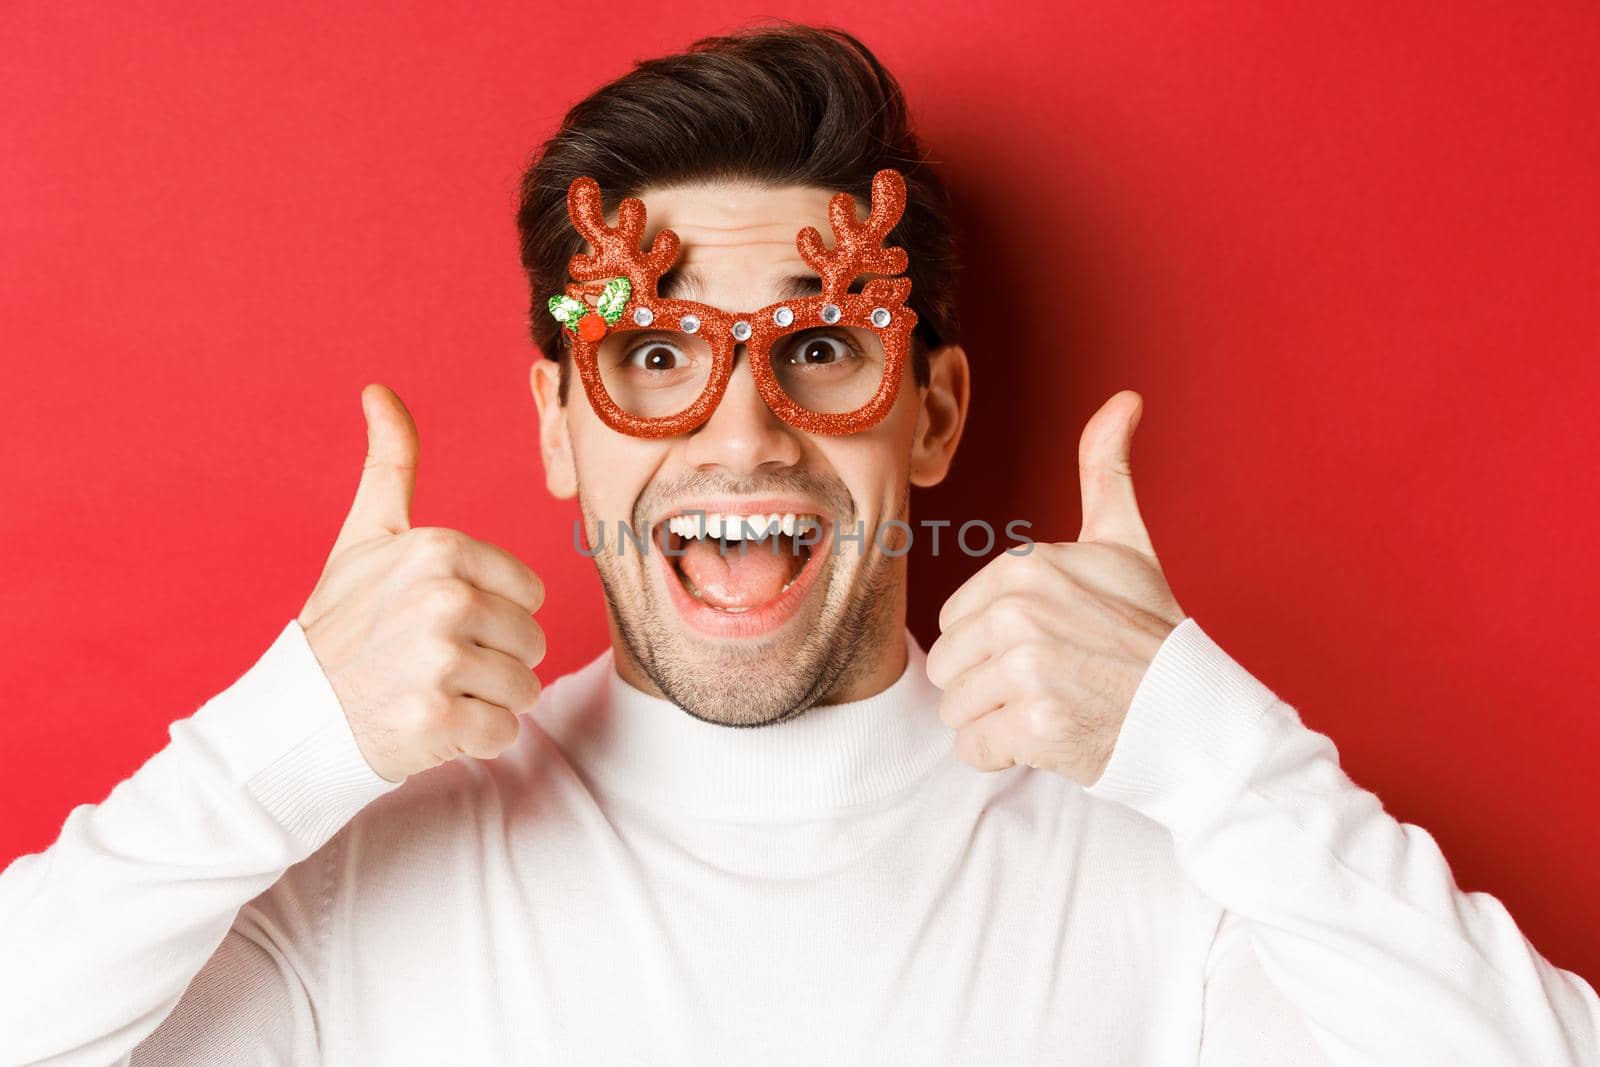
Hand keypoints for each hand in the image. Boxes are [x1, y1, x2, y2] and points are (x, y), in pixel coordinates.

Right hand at [297, 384, 545, 782]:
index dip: (493, 615)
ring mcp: (439, 661)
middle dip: (493, 661)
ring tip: (432, 693)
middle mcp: (442, 599)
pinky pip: (504, 733)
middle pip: (532, 642)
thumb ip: (390, 463)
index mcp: (438, 549)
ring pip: (523, 689)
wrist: (295, 716)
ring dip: (486, 702)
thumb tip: (378, 390)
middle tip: (433, 665)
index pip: (528, 594)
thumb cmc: (341, 623)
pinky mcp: (438, 720)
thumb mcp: (365, 536)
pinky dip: (475, 740)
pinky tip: (431, 725)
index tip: (439, 623)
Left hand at [926, 390, 1185, 785]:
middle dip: (989, 685)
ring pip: (955, 709)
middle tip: (1052, 684)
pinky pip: (973, 751)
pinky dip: (1004, 757)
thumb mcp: (1125, 544)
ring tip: (1052, 709)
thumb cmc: (1151, 633)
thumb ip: (1106, 470)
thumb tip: (1124, 399)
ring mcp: (1028, 671)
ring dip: (995, 722)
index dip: (996, 644)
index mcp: (1029, 568)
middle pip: (947, 666)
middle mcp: (1023, 613)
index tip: (1053, 645)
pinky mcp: (1034, 728)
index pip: (956, 621)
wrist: (1196, 716)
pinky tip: (1049, 740)